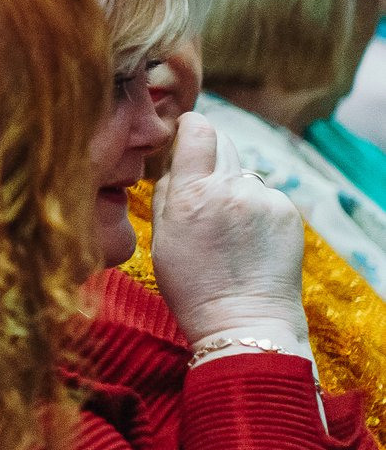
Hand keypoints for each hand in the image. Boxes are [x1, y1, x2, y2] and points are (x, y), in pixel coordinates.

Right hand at [153, 111, 308, 348]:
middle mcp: (231, 188)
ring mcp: (264, 199)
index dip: (191, 127)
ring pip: (244, 174)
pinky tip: (250, 239)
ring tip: (229, 228)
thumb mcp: (161, 236)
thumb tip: (176, 161)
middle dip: (210, 158)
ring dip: (234, 188)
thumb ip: (167, 190)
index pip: (199, 130)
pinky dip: (256, 209)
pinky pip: (266, 196)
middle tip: (203, 188)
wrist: (243, 321)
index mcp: (192, 192)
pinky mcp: (288, 213)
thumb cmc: (192, 285)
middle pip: (223, 144)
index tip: (187, 135)